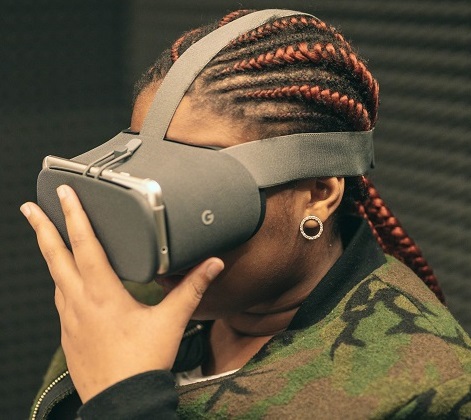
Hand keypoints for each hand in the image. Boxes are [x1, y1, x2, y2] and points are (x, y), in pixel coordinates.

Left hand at [20, 185, 223, 401]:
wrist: (122, 401)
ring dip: (49, 253)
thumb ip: (192, 288)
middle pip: (55, 257)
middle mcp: (79, 302)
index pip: (85, 245)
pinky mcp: (68, 333)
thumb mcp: (172, 320)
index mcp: (103, 294)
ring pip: (54, 277)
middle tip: (30, 208)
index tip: (65, 194)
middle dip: (42, 228)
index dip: (75, 216)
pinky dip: (59, 280)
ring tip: (47, 237)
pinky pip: (59, 298)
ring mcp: (69, 319)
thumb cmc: (143, 362)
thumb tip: (213, 265)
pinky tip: (65, 281)